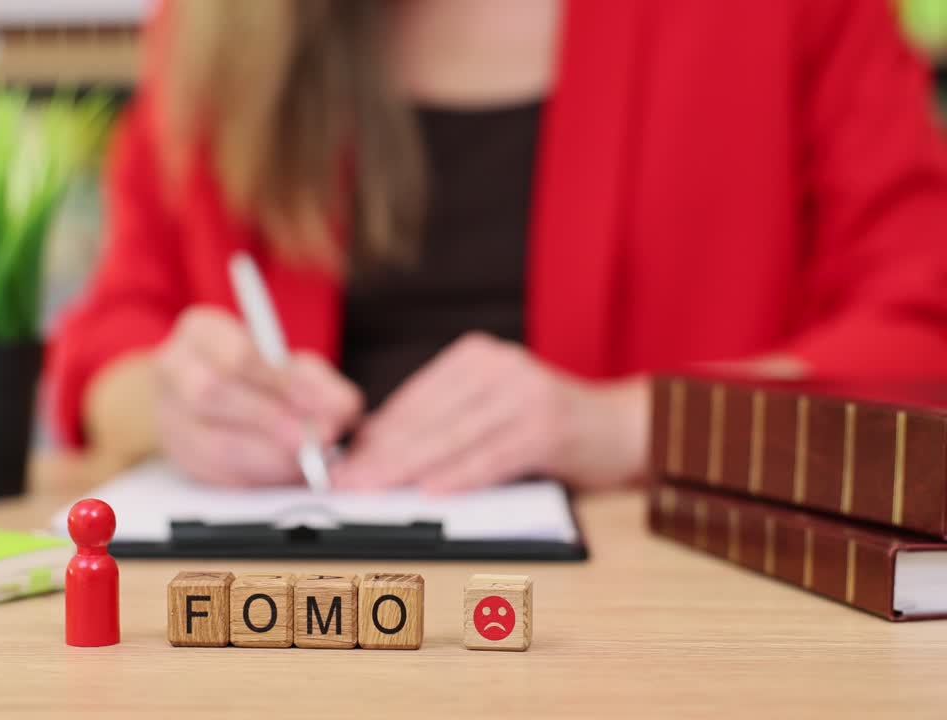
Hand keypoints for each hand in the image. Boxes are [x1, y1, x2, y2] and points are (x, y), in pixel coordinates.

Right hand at [154, 306, 362, 486]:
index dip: (282, 383)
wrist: (207, 391)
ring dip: (266, 458)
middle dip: (270, 421)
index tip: (319, 405)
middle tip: (314, 440)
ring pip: (208, 444)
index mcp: (202, 331)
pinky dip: (254, 480)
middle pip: (211, 394)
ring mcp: (166, 416)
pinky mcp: (177, 457)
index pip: (237, 354)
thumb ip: (317, 383)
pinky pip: (212, 476)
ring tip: (303, 461)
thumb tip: (342, 411)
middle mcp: (173, 368)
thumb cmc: (256, 373)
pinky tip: (282, 474)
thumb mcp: (290, 363)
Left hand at [332, 333, 648, 492]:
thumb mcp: (491, 408)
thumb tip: (377, 449)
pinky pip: (492, 456)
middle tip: (346, 481)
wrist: (622, 426)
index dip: (374, 433)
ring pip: (452, 437)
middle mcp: (498, 366)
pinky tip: (431, 490)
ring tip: (374, 489)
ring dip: (408, 468)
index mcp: (475, 357)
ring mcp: (524, 392)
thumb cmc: (547, 425)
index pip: (413, 398)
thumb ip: (445, 421)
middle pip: (426, 418)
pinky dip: (459, 475)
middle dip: (381, 454)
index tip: (342, 461)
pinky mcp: (547, 425)